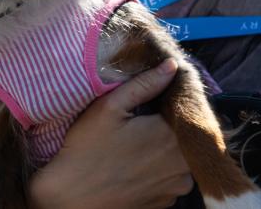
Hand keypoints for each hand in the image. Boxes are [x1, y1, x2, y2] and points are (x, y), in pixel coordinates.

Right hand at [29, 59, 192, 208]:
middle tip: (146, 122)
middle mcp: (183, 165)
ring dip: (169, 150)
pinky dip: (162, 170)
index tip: (159, 100)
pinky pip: (173, 179)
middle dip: (173, 127)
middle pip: (189, 136)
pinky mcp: (167, 203)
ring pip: (183, 159)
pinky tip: (138, 165)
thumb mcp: (109, 107)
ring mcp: (176, 187)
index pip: (190, 111)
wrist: (70, 198)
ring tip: (140, 145)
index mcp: (171, 136)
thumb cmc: (87, 150)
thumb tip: (172, 66)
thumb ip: (144, 84)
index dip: (175, 103)